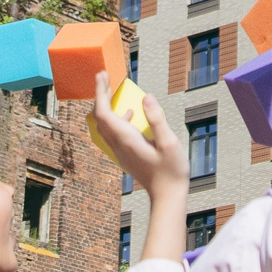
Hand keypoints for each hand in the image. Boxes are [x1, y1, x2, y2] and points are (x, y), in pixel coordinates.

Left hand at [90, 71, 187, 195]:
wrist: (167, 196)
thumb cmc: (171, 171)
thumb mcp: (169, 142)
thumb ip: (156, 119)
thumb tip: (147, 97)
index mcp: (126, 140)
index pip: (104, 112)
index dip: (100, 92)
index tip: (102, 75)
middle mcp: (118, 145)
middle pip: (100, 117)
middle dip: (100, 95)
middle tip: (104, 77)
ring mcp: (120, 152)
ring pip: (104, 125)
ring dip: (106, 106)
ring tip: (114, 90)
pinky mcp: (125, 155)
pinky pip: (113, 132)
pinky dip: (115, 117)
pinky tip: (130, 113)